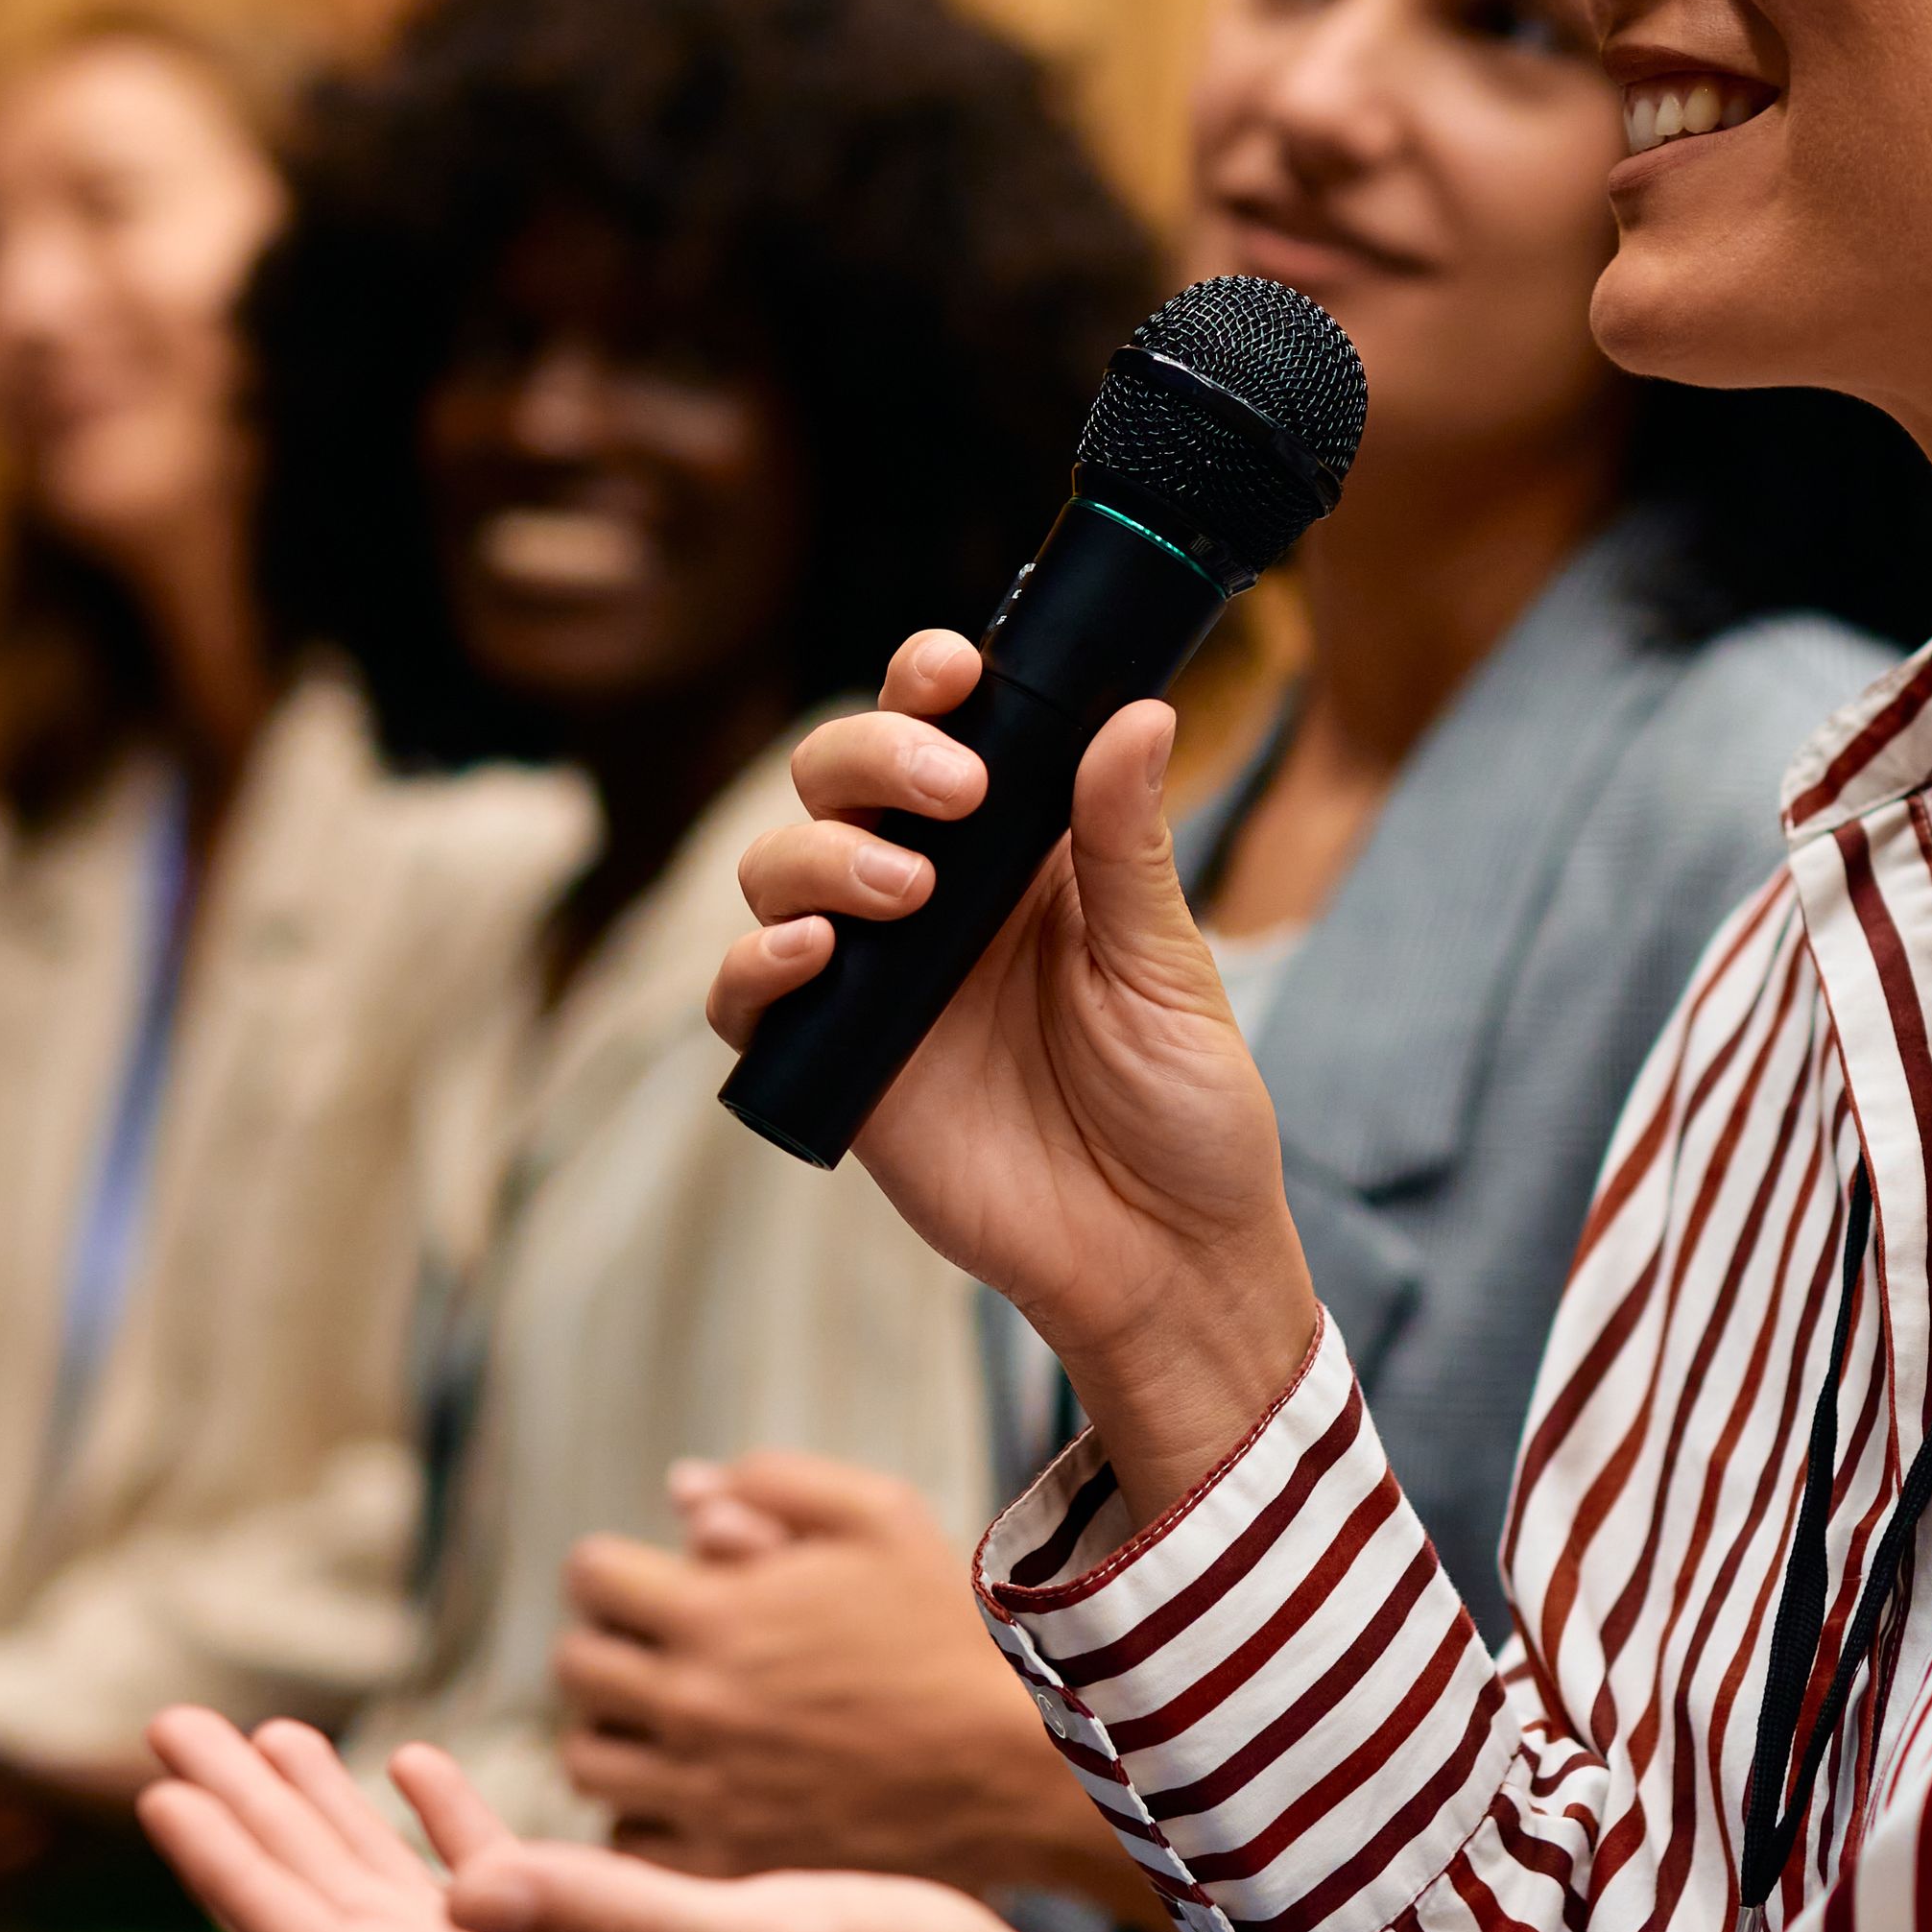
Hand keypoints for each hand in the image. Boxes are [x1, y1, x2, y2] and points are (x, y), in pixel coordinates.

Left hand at [138, 1710, 1191, 1931]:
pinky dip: (438, 1838)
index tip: (163, 1790)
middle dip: (250, 1835)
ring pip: (407, 1918)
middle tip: (169, 1733)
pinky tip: (417, 1778)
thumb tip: (473, 1884)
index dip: (243, 1877)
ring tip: (257, 1739)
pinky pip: (489, 1913)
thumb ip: (612, 1916)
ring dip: (327, 1830)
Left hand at [557, 1457, 1158, 1919]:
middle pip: (575, 1669)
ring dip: (621, 1737)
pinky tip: (700, 1799)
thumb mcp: (883, 1517)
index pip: (590, 1577)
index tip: (661, 1590)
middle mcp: (691, 1704)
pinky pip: (628, 1846)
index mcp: (716, 1611)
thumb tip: (682, 1490)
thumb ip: (775, 1484)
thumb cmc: (951, 1632)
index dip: (622, 1573)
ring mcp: (703, 1793)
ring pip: (588, 1762)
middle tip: (670, 1659)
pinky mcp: (725, 1866)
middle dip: (616, 1649)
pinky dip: (648, 1822)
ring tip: (678, 1729)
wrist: (1018, 1766)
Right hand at [704, 638, 1318, 1484]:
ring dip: (822, 854)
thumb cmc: (1185, 1110)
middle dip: (872, 757)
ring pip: (779, 866)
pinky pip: (745, 999)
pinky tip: (812, 956)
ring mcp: (875, 977)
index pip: (945, 732)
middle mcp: (934, 898)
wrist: (1161, 1258)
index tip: (953, 673)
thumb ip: (1129, 843)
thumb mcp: (1168, 967)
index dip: (927, 684)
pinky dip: (753, 965)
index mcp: (1020, 853)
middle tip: (951, 796)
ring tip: (905, 895)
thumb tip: (1140, 712)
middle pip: (840, 779)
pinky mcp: (836, 1064)